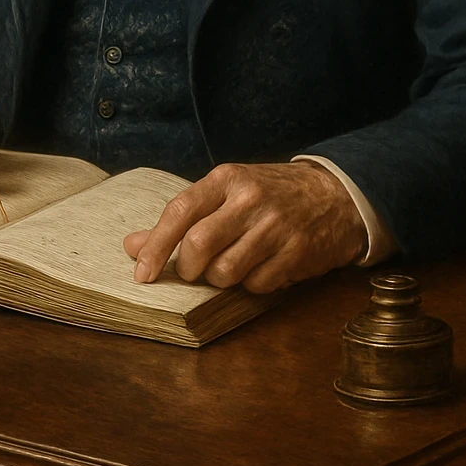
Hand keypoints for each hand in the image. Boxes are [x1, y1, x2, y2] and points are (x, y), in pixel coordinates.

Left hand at [123, 161, 366, 293]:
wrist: (334, 195)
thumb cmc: (269, 195)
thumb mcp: (226, 194)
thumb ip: (180, 220)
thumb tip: (131, 245)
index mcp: (227, 179)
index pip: (180, 211)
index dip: (156, 246)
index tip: (141, 273)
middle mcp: (250, 199)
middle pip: (198, 246)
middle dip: (188, 268)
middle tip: (194, 269)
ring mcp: (275, 226)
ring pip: (225, 272)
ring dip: (220, 279)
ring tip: (232, 265)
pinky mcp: (296, 253)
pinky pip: (256, 286)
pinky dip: (251, 285)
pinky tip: (261, 267)